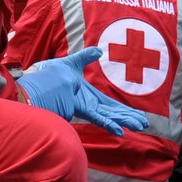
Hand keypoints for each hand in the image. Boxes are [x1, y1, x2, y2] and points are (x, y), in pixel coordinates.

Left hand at [18, 46, 149, 135]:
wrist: (38, 81)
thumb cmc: (49, 75)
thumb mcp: (72, 63)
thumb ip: (86, 57)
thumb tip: (99, 51)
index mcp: (88, 96)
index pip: (110, 105)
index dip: (124, 110)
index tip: (138, 116)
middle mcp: (88, 105)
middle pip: (113, 113)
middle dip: (129, 118)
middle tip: (144, 125)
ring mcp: (84, 109)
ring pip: (109, 116)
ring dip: (124, 121)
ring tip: (139, 127)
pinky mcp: (80, 110)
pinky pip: (97, 118)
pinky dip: (108, 123)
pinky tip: (119, 131)